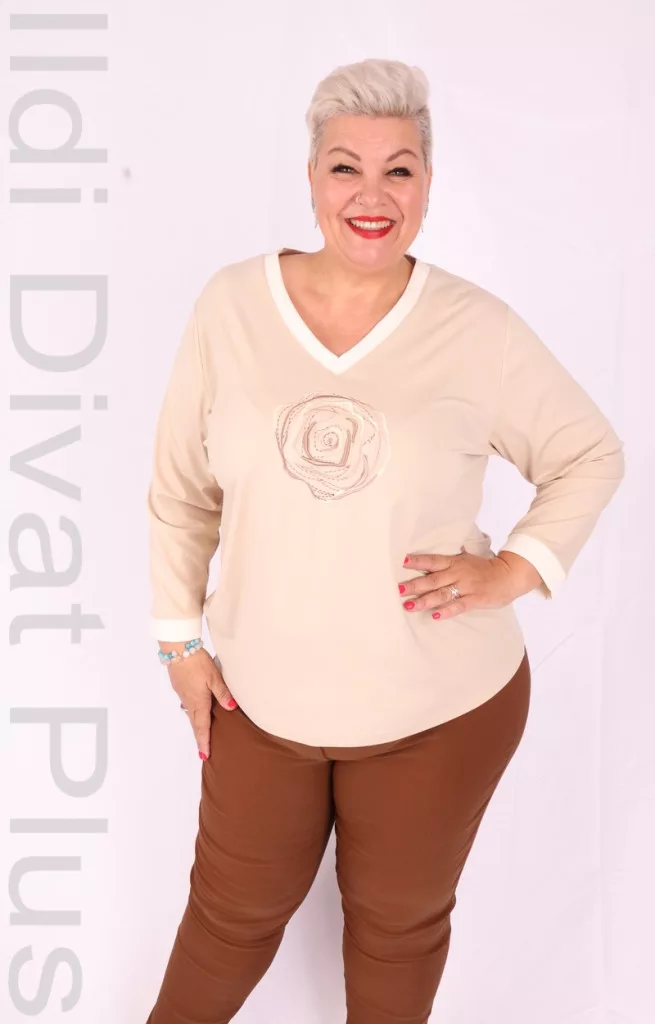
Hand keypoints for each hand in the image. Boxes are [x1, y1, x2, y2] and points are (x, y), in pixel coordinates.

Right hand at [163, 646, 237, 759]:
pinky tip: (197, 707)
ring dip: (196, 724)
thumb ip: (223, 693)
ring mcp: (183, 694)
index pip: (202, 727)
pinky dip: (192, 710)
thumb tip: (231, 709)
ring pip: (190, 713)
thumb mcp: (215, 677)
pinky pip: (187, 703)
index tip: (204, 756)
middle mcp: (189, 701)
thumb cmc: (198, 663)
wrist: (178, 650)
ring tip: (202, 732)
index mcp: (199, 702)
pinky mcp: (179, 687)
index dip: (204, 742)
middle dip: (199, 737)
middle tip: (203, 751)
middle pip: (194, 723)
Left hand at [399, 548, 543, 619]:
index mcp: (455, 561)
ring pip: (442, 594)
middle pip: (433, 579)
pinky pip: (459, 605)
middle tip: (398, 590)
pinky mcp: (475, 599)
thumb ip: (448, 561)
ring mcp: (467, 586)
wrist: (509, 575)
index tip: (402, 562)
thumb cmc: (484, 568)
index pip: (432, 560)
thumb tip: (427, 560)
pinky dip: (447, 610)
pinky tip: (435, 616)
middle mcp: (458, 573)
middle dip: (414, 585)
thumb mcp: (466, 559)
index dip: (418, 561)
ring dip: (425, 600)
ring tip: (409, 606)